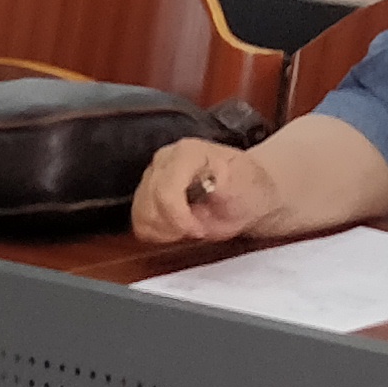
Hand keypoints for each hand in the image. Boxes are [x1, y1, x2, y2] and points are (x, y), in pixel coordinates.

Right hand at [130, 137, 281, 243]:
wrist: (248, 195)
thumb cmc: (248, 189)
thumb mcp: (246, 185)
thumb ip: (224, 182)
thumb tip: (207, 182)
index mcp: (187, 152)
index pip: (165, 189)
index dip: (179, 217)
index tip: (200, 230)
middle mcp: (164, 160)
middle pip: (150, 204)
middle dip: (174, 226)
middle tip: (198, 229)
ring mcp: (152, 177)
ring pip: (141, 214)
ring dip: (165, 230)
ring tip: (189, 228)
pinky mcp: (146, 196)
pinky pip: (139, 222)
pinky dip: (157, 233)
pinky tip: (177, 230)